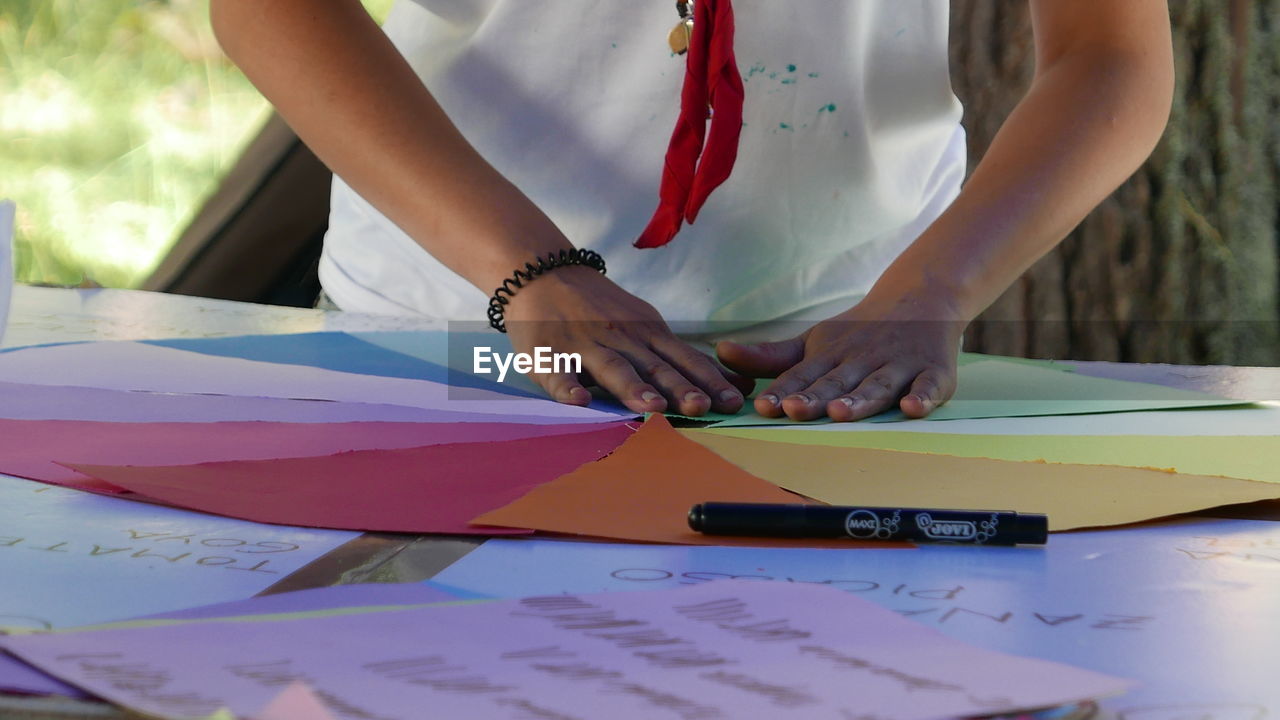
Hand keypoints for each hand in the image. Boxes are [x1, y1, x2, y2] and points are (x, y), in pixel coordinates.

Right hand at [504, 266, 750, 415]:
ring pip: (613, 368)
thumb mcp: (649, 326)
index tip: (734, 402)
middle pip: (654, 366)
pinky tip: (579, 402)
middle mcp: (622, 338)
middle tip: (700, 407)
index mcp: (648, 334)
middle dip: (678, 387)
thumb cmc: (605, 311)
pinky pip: (558, 373)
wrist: (546, 274)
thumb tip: (739, 386)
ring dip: (633, 387)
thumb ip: (685, 358)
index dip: (709, 381)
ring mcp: (585, 345)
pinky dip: (567, 387)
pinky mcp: (549, 353)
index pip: (685, 359)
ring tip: (651, 407)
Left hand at [715, 291, 966, 420]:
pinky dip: (923, 397)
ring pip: (877, 385)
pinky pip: (930, 386)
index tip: (763, 406)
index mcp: (829, 355)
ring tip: (840, 411)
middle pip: (836, 382)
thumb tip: (720, 352)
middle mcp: (861, 360)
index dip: (783, 390)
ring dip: (859, 399)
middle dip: (815, 396)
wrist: (920, 299)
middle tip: (794, 409)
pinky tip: (912, 409)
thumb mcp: (812, 342)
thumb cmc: (857, 333)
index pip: (802, 376)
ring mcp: (898, 366)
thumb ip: (769, 357)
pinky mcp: (933, 372)